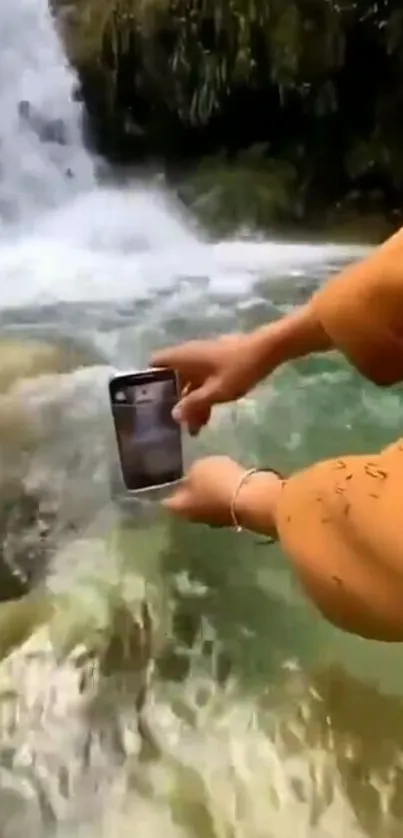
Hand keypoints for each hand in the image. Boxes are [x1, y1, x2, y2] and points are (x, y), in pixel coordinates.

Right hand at [151, 333, 264, 434]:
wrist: (268, 350)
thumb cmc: (239, 369)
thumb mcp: (216, 391)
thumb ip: (194, 403)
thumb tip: (174, 415)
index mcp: (183, 357)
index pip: (154, 365)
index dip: (148, 383)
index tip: (149, 404)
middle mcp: (188, 356)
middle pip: (172, 379)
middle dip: (173, 402)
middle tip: (174, 426)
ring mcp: (203, 360)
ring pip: (188, 384)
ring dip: (190, 404)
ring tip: (195, 430)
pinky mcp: (215, 364)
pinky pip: (201, 382)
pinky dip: (202, 398)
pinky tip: (207, 418)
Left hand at [163, 456, 281, 534]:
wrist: (253, 498)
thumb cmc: (218, 483)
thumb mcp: (199, 468)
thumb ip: (191, 473)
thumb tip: (190, 479)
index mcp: (180, 508)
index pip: (165, 500)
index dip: (163, 490)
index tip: (164, 478)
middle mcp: (195, 518)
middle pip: (186, 502)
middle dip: (187, 490)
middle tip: (188, 472)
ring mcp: (215, 518)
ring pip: (206, 502)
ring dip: (207, 490)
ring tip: (209, 472)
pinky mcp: (234, 514)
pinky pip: (223, 500)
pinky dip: (223, 490)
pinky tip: (226, 477)